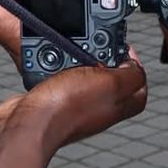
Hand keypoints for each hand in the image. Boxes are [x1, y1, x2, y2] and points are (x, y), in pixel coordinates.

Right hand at [0, 49, 147, 158]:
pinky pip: (62, 78)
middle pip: (113, 80)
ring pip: (86, 77)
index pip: (139, 86)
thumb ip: (131, 75)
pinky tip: (54, 61)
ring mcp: (76, 105)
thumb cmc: (66, 109)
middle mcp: (99, 107)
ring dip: (81, 61)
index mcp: (118, 105)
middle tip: (97, 45)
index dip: (135, 65)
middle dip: (106, 58)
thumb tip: (137, 68)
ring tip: (75, 50)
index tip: (122, 48)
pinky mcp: (53, 100)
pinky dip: (59, 66)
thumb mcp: (111, 83)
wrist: (28, 122)